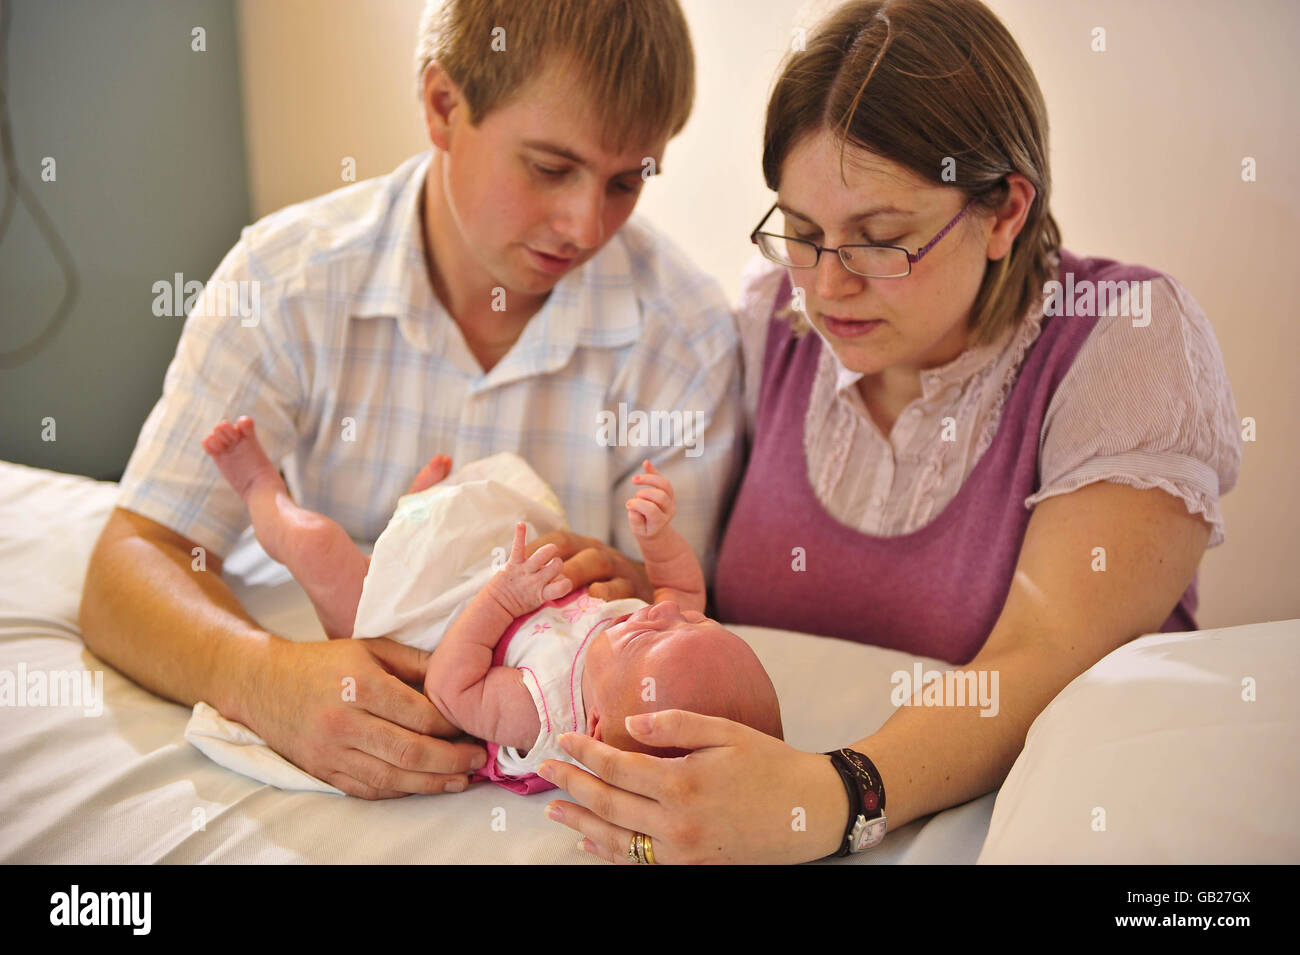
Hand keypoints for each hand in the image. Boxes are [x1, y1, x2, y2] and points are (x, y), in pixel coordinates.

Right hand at [240, 635, 487, 798]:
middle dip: (451, 760)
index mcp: (361, 685)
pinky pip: (368, 789)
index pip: (420, 715)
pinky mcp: (322, 771)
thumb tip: (458, 677)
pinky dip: (400, 790)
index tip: (472, 726)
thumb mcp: (371, 648)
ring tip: (461, 781)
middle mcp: (345, 722)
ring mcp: (331, 751)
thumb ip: (415, 663)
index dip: (452, 726)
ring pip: (391, 777)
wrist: (264, 684)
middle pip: (410, 751)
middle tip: (478, 760)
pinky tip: (423, 785)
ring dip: (432, 783)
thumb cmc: (324, 663)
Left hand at [486, 522, 572, 617]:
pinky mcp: (513, 564)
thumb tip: (565, 577)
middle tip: (553, 566)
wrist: (496, 606)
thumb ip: (552, 589)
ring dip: (549, 550)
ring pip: (544, 554)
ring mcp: (525, 571)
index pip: (563, 587)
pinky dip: (520, 535)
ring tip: (551, 550)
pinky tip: (521, 524)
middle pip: (557, 566)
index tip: (564, 583)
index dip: (566, 584)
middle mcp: (536, 581)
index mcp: (543, 594)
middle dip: (558, 563)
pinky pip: (518, 547)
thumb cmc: (521, 603)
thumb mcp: (539, 602)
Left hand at [525, 530, 652, 601]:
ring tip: (561, 584)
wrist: (646, 587)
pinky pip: (622, 586)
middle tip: (539, 576)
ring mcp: (618, 567)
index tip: (517, 560)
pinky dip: (609, 590)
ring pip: (599, 561)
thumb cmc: (600, 584)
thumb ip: (553, 573)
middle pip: (577, 548)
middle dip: (559, 560)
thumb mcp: (579, 572)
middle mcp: (599, 552)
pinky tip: (596, 595)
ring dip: (579, 571)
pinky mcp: (633, 585)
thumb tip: (517, 574)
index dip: (538, 547)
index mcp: (582, 547)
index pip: (559, 540)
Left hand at [537, 710, 849, 863]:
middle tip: (544, 770)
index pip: (617, 768)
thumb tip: (629, 725)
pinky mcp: (692, 869)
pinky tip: (590, 842)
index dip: (585, 753)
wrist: (811, 812)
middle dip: (572, 785)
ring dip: (581, 823)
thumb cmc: (772, 764)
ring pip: (617, 840)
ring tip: (554, 810)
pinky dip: (609, 852)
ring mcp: (682, 853)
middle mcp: (676, 824)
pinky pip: (639, 863)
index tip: (562, 739)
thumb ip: (675, 725)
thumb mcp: (727, 731)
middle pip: (608, 804)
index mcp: (682, 784)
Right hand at [625, 460, 675, 537]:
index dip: (638, 505)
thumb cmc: (645, 529)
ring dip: (649, 479)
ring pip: (664, 484)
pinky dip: (653, 471)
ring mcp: (671, 499)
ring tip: (634, 480)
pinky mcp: (668, 492)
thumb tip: (633, 506)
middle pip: (660, 496)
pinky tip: (645, 463)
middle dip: (644, 494)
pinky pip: (661, 479)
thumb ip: (635, 520)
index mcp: (661, 521)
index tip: (627, 505)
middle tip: (633, 498)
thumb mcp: (638, 530)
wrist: (656, 530)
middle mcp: (669, 509)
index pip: (652, 510)